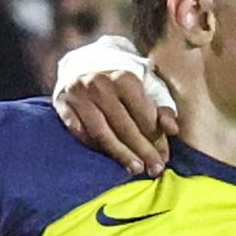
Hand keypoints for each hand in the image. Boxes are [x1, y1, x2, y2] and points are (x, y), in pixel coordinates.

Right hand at [53, 70, 177, 175]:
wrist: (87, 65)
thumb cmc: (125, 82)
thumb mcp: (149, 86)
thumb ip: (163, 108)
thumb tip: (173, 130)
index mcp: (125, 79)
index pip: (144, 116)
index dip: (156, 140)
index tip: (164, 158)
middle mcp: (100, 85)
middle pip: (124, 127)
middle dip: (142, 151)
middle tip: (154, 170)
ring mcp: (79, 95)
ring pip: (101, 132)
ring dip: (120, 154)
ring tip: (135, 169)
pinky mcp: (62, 104)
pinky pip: (78, 132)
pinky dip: (94, 146)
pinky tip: (108, 158)